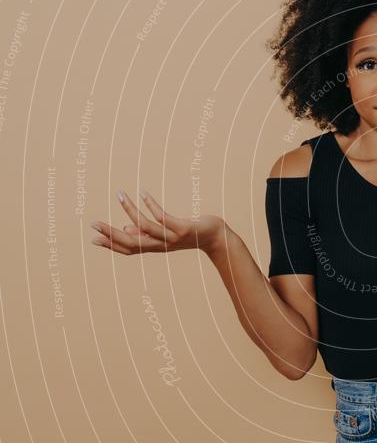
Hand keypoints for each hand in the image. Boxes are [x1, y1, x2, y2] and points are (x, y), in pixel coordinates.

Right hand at [90, 189, 225, 254]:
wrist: (217, 238)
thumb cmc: (190, 233)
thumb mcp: (167, 234)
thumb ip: (147, 233)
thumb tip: (127, 228)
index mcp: (155, 247)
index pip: (129, 249)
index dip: (111, 245)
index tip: (94, 238)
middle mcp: (161, 245)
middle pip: (132, 242)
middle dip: (111, 232)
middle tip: (93, 222)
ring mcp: (172, 237)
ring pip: (145, 227)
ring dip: (130, 210)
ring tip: (120, 194)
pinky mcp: (183, 229)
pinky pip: (163, 217)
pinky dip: (152, 205)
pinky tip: (143, 193)